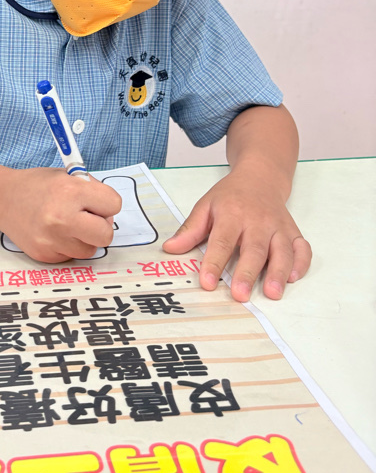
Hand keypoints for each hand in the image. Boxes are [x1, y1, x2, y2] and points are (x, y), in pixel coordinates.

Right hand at [0, 168, 122, 262]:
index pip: (113, 204)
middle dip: (101, 226)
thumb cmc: (37, 185)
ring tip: (68, 224)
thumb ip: (91, 190)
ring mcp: (51, 240)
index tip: (95, 201)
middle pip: (106, 235)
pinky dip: (68, 246)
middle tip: (88, 218)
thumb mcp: (66, 176)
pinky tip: (54, 232)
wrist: (2, 199)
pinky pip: (71, 256)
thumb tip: (109, 212)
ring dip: (84, 239)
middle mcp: (61, 218)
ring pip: (90, 250)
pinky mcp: (44, 255)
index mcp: (70, 192)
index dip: (107, 203)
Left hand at [162, 169, 311, 301]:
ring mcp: (278, 226)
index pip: (222, 240)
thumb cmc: (231, 196)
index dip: (214, 262)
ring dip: (278, 272)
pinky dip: (301, 263)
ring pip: (282, 251)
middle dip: (247, 272)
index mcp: (232, 213)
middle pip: (254, 248)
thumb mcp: (206, 206)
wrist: (260, 177)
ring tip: (272, 293)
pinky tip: (293, 278)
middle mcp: (258, 220)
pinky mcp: (293, 232)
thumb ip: (190, 229)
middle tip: (240, 294)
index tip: (207, 282)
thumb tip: (169, 248)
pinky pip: (302, 248)